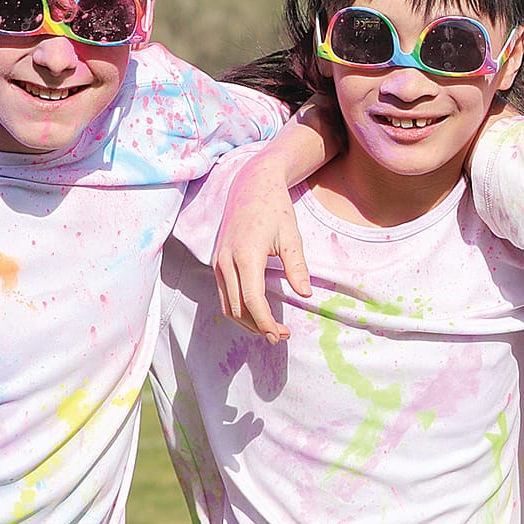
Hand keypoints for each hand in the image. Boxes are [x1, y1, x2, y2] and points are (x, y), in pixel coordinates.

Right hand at [212, 158, 309, 341]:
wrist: (251, 187)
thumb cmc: (274, 210)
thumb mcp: (291, 236)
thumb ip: (297, 266)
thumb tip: (306, 294)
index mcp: (246, 255)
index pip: (252, 300)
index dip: (265, 322)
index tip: (279, 334)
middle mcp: (226, 261)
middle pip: (237, 308)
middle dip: (258, 326)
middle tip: (281, 336)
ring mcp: (218, 262)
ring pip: (227, 305)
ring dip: (247, 322)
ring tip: (271, 330)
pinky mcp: (217, 262)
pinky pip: (224, 294)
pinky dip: (238, 310)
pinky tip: (257, 315)